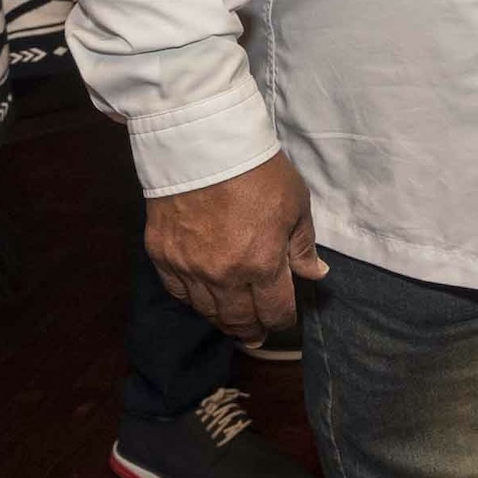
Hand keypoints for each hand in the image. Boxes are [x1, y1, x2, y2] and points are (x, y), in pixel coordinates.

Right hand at [145, 152, 325, 347]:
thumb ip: (303, 245)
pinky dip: (193, 298)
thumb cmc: (257, 170)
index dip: (283, 319)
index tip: (284, 317)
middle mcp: (224, 276)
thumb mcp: (295, 203)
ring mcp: (189, 269)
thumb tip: (315, 275)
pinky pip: (178, 293)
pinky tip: (203, 296)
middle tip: (258, 332)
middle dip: (253, 329)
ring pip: (207, 312)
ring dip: (223, 318)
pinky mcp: (162, 257)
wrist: (202, 145)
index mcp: (262, 264)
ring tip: (233, 319)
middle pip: (239, 321)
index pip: (275, 311)